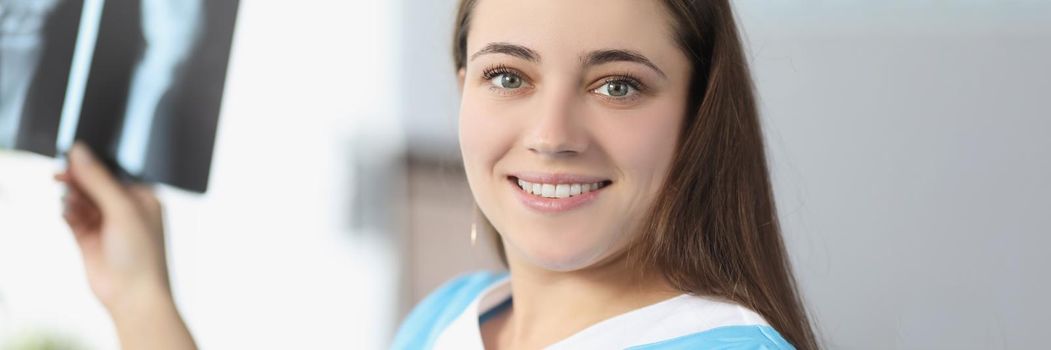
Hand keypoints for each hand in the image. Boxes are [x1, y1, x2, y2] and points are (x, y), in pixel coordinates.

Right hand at [55, 142, 168, 312]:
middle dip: (79, 178)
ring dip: (73, 196)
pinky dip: (68, 212)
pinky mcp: (89, 238)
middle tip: (60, 173)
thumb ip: (99, 179)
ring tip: (68, 199)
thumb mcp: (123, 208)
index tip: (74, 153)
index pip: (114, 171)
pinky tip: (66, 212)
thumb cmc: (142, 253)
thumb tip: (80, 151)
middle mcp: (125, 208)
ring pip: (82, 199)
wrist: (132, 294)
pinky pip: (73, 217)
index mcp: (143, 197)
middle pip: (95, 183)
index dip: (94, 162)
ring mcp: (106, 223)